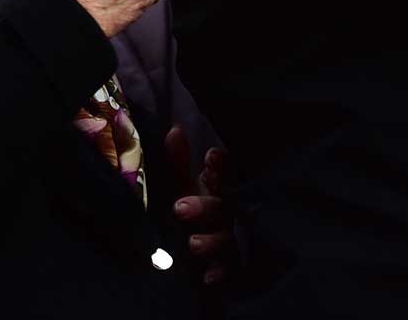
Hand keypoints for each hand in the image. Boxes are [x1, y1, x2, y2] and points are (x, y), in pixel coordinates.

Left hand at [166, 126, 235, 285]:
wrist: (199, 252)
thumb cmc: (194, 209)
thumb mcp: (183, 185)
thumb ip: (179, 162)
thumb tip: (174, 130)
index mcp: (217, 190)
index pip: (222, 175)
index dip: (219, 168)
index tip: (210, 159)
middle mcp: (229, 213)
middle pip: (223, 208)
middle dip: (205, 207)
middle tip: (180, 209)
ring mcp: (232, 239)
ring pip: (228, 239)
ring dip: (212, 242)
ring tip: (193, 244)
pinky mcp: (231, 265)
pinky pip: (229, 270)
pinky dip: (220, 273)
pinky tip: (208, 277)